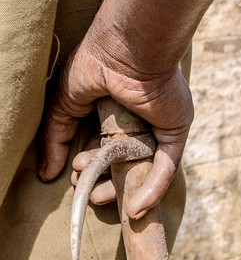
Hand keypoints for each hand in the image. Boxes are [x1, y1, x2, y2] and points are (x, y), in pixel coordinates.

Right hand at [38, 0, 193, 219]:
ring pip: (141, 167)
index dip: (88, 167)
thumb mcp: (65, 103)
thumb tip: (47, 174)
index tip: (73, 177)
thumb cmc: (94, 66)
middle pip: (121, 162)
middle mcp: (137, 124)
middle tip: (86, 191)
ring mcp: (158, 129)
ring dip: (121, 186)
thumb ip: (55, 137)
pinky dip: (152, 188)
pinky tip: (136, 209)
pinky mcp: (175, 132)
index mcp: (114, 114)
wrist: (128, 50)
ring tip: (98, 197)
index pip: (101, 148)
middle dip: (102, 180)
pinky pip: (167, 166)